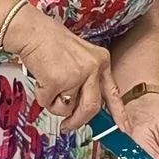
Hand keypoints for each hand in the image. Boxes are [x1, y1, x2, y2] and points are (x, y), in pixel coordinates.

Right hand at [10, 10, 121, 134]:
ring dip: (54, 104)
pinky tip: (41, 80)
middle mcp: (93, 68)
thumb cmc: (51, 44)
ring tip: (48, 84)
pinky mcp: (58, 81)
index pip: (113, 92)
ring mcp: (77, 75)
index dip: (119, 113)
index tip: (125, 128)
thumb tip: (81, 107)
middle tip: (68, 126)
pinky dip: (41, 96)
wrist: (32, 31)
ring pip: (66, 108)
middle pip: (91, 108)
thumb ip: (86, 79)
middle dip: (77, 121)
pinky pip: (47, 102)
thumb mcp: (80, 58)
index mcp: (101, 62)